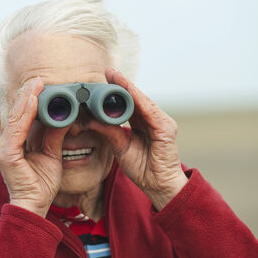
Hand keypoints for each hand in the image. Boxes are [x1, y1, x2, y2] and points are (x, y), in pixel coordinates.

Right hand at [0, 77, 69, 216]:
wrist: (35, 205)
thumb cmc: (42, 183)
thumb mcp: (52, 154)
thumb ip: (54, 135)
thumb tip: (63, 117)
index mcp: (16, 142)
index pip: (22, 116)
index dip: (30, 100)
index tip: (41, 85)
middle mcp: (6, 143)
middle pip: (17, 113)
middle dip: (28, 94)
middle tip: (39, 79)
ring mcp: (4, 148)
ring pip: (16, 117)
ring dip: (26, 99)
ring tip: (36, 84)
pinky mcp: (7, 154)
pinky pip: (18, 129)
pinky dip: (26, 113)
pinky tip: (32, 101)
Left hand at [89, 68, 187, 210]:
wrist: (158, 186)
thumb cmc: (142, 168)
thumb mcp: (120, 146)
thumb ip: (109, 131)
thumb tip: (90, 119)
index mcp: (143, 124)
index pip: (129, 104)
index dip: (117, 91)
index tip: (104, 79)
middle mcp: (153, 120)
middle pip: (136, 99)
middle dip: (122, 84)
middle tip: (108, 71)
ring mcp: (162, 123)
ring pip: (143, 101)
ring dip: (129, 88)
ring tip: (115, 76)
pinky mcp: (166, 129)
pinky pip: (150, 112)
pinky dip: (139, 100)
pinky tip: (129, 91)